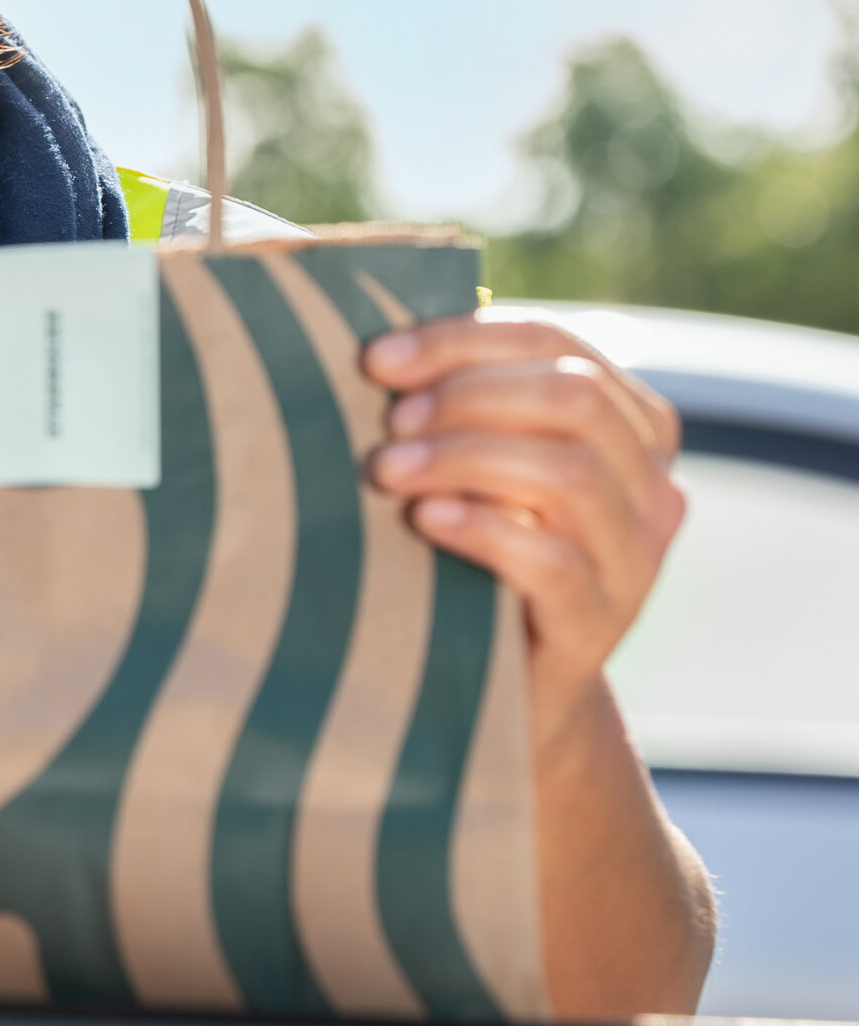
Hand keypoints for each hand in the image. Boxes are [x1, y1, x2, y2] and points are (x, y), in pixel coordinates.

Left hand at [363, 310, 685, 753]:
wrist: (502, 684)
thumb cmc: (470, 550)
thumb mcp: (475, 467)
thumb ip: (460, 405)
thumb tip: (377, 344)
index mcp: (626, 424)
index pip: (555, 345)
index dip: (462, 340)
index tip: (376, 358)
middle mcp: (649, 484)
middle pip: (573, 399)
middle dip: (467, 396)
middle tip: (388, 420)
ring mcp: (635, 558)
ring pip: (569, 474)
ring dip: (465, 457)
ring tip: (387, 470)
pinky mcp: (600, 624)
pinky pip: (553, 560)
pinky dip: (482, 529)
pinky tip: (424, 521)